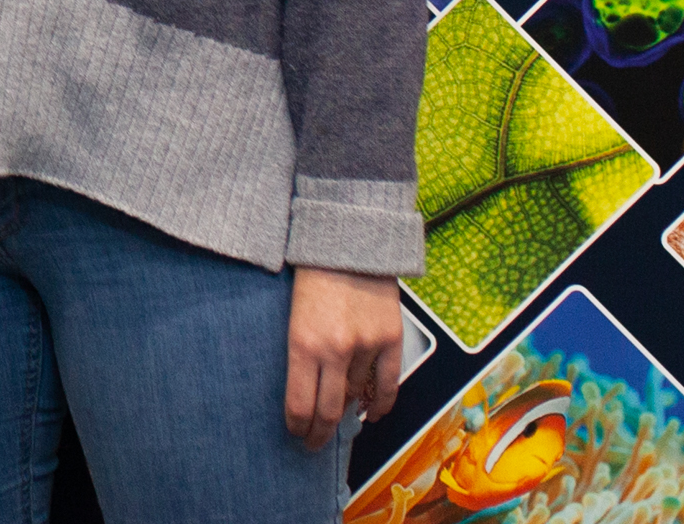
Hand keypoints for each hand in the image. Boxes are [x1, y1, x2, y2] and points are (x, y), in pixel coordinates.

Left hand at [283, 266, 403, 449]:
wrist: (347, 241)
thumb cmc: (313, 274)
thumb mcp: (292, 315)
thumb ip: (300, 353)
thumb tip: (307, 391)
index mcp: (301, 342)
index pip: (300, 404)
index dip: (298, 427)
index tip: (296, 434)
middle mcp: (335, 349)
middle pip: (328, 411)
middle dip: (319, 433)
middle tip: (313, 442)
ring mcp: (366, 345)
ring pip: (357, 396)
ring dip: (348, 410)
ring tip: (339, 417)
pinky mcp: (391, 338)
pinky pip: (389, 384)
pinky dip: (381, 404)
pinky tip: (372, 414)